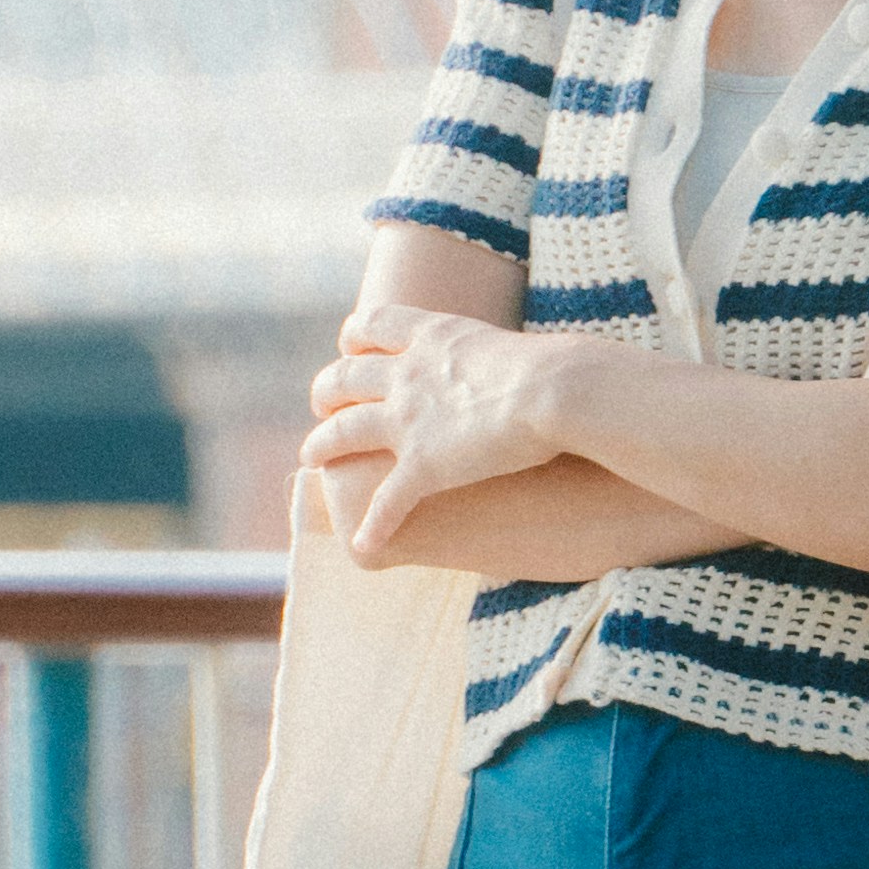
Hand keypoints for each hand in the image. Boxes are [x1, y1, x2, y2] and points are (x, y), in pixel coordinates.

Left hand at [303, 301, 574, 567]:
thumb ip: (501, 361)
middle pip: (345, 376)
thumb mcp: (518, 347)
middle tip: (322, 407)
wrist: (556, 391)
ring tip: (311, 462)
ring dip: (321, 446)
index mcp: (432, 336)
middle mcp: (408, 373)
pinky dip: (373, 526)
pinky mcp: (423, 466)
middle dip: (326, 391)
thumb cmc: (558, 370)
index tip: (350, 349)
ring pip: (344, 432)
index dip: (355, 338)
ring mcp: (408, 420)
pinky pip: (386, 502)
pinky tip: (363, 545)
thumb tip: (526, 373)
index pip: (372, 324)